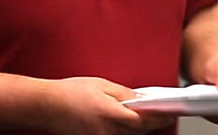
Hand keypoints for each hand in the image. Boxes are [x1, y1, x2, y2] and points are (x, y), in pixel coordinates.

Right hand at [37, 77, 175, 134]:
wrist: (47, 106)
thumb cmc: (70, 93)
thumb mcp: (102, 85)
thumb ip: (126, 94)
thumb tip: (144, 99)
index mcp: (109, 114)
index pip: (143, 120)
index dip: (159, 118)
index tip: (170, 113)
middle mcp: (106, 130)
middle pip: (139, 131)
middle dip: (153, 123)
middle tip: (164, 114)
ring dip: (141, 128)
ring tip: (149, 117)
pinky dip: (127, 131)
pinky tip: (129, 123)